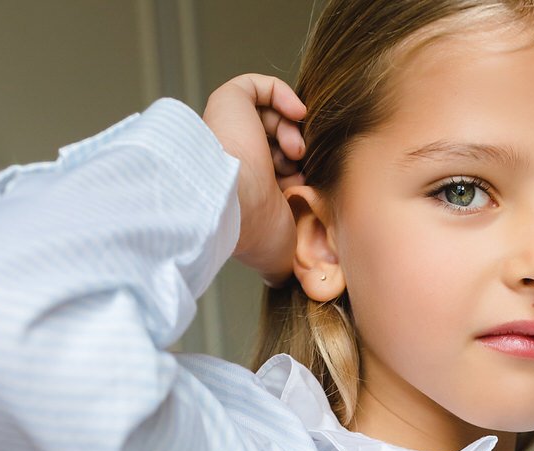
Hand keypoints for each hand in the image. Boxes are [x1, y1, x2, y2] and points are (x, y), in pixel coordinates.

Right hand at [202, 73, 305, 284]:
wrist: (236, 204)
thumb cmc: (255, 233)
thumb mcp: (281, 257)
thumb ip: (285, 263)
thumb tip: (284, 281)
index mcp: (247, 190)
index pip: (278, 172)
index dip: (297, 174)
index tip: (305, 187)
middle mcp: (236, 160)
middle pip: (274, 143)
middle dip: (295, 152)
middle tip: (301, 166)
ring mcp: (230, 130)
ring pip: (267, 116)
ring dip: (291, 129)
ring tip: (296, 149)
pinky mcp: (228, 102)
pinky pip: (259, 86)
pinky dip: (283, 95)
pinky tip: (298, 114)